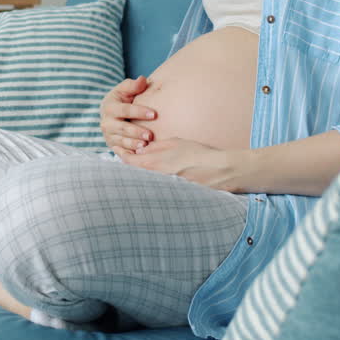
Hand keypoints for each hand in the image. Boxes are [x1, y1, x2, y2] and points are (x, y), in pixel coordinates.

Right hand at [99, 75, 154, 156]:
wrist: (111, 114)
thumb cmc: (122, 100)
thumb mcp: (124, 90)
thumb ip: (133, 86)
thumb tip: (142, 80)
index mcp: (110, 107)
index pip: (125, 110)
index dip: (139, 112)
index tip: (154, 114)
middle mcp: (107, 123)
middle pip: (122, 128)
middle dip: (136, 131)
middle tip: (150, 135)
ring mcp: (109, 136)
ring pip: (121, 141)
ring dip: (133, 144)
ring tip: (145, 145)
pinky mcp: (113, 146)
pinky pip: (121, 152)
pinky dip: (129, 154)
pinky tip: (140, 155)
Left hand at [120, 137, 237, 191]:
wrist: (219, 171)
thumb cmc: (198, 154)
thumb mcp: (175, 143)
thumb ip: (155, 147)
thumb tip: (141, 150)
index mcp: (154, 164)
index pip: (128, 162)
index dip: (122, 155)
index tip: (120, 150)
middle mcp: (155, 178)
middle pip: (134, 174)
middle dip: (131, 167)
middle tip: (131, 159)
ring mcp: (163, 189)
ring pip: (145, 182)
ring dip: (142, 175)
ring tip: (147, 168)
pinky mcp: (172, 196)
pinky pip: (158, 189)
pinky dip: (154, 184)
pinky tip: (160, 179)